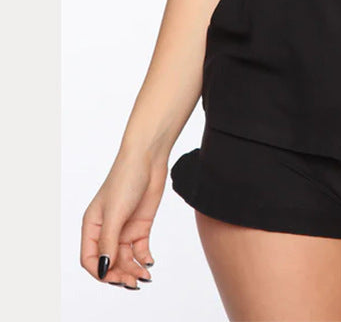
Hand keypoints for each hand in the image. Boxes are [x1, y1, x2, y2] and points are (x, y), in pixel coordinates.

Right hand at [80, 149, 167, 288]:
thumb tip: (103, 269)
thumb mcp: (115, 213)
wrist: (148, 159)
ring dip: (133, 269)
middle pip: (109, 261)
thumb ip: (109, 242)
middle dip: (119, 274)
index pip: (89, 258)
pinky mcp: (141, 225)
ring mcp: (124, 228)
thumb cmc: (125, 180)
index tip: (113, 276)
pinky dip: (144, 258)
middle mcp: (107, 230)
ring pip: (125, 258)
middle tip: (133, 283)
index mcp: (91, 226)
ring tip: (144, 277)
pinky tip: (149, 262)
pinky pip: (140, 249)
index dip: (100, 271)